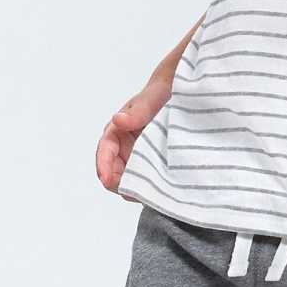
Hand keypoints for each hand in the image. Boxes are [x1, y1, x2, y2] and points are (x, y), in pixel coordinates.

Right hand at [96, 70, 173, 191]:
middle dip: (121, 184)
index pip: (105, 151)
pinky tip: (159, 190)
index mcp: (117, 129)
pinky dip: (148, 186)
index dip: (104, 168)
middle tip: (136, 194)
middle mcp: (123, 145)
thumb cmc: (164, 91)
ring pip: (128, 179)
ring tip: (149, 194)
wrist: (182, 91)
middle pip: (113, 172)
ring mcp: (136, 156)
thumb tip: (118, 120)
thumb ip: (137, 111)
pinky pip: (144, 179)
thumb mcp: (152, 99)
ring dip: (135, 188)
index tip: (109, 181)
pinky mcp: (150, 163)